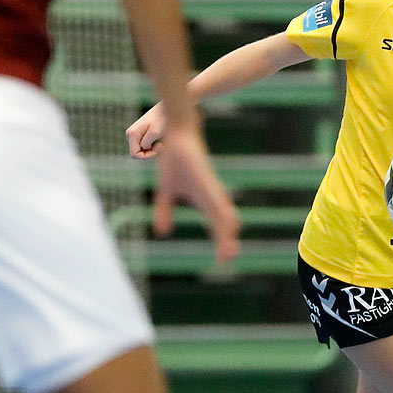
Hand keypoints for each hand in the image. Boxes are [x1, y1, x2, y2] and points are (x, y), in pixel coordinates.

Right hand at [126, 103, 165, 157]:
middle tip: (161, 145)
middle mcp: (130, 134)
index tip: (159, 147)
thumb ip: (146, 143)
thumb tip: (143, 148)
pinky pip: (144, 146)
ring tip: (161, 142)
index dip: (147, 156)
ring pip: (141, 150)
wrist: (166, 108)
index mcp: (132, 134)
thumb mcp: (155, 132)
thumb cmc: (162, 119)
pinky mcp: (139, 134)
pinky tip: (159, 140)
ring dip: (151, 150)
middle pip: (137, 153)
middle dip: (149, 153)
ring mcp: (134, 134)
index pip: (135, 155)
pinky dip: (152, 146)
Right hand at [150, 124, 240, 265]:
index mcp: (204, 199)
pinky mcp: (203, 177)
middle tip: (228, 259)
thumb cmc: (175, 159)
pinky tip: (227, 221)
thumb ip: (165, 211)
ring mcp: (209, 186)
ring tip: (229, 248)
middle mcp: (210, 194)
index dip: (220, 242)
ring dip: (225, 230)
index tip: (223, 261)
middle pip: (222, 222)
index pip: (215, 225)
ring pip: (221, 212)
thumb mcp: (165, 191)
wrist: (176, 131)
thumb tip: (163, 233)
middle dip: (225, 241)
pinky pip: (213, 197)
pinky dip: (219, 211)